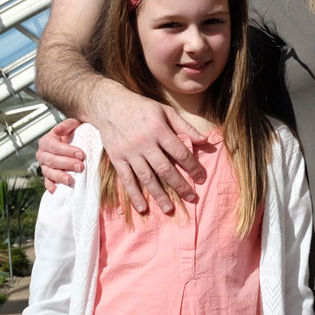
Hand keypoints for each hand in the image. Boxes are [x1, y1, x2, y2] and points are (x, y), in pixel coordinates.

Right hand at [37, 119, 83, 191]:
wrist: (72, 141)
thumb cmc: (72, 133)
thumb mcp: (72, 124)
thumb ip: (66, 125)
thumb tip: (58, 130)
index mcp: (46, 141)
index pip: (54, 146)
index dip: (67, 151)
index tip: (81, 154)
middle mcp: (42, 154)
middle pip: (52, 161)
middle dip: (67, 164)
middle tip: (80, 167)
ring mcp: (44, 166)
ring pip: (49, 172)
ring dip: (59, 176)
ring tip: (70, 180)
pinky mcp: (48, 175)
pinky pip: (47, 182)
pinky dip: (51, 186)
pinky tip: (56, 190)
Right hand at [93, 90, 206, 214]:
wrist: (109, 105)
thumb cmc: (142, 108)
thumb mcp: (165, 111)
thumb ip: (185, 127)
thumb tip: (204, 140)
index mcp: (159, 130)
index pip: (180, 152)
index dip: (192, 167)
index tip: (201, 178)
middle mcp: (144, 143)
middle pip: (165, 169)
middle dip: (180, 185)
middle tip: (192, 198)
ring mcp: (129, 152)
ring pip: (147, 178)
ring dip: (159, 195)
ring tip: (169, 209)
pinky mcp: (117, 159)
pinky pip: (126, 180)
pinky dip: (134, 195)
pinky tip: (143, 208)